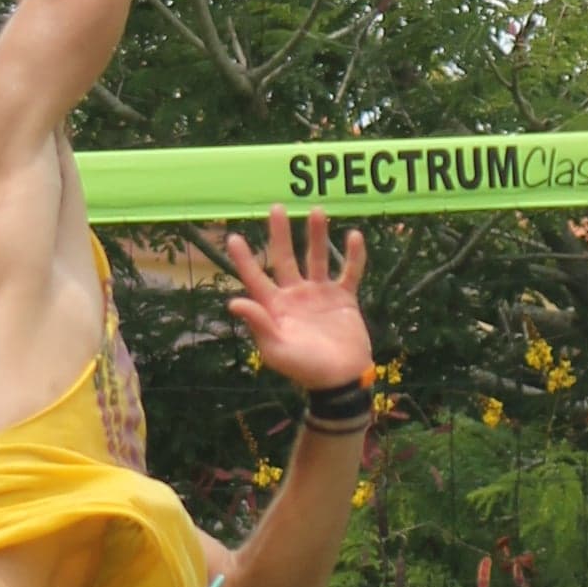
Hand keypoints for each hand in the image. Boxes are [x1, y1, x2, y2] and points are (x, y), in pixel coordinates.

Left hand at [216, 208, 372, 394]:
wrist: (341, 379)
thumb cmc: (305, 369)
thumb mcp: (277, 350)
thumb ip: (259, 324)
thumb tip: (234, 301)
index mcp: (275, 307)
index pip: (255, 277)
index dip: (244, 259)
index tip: (233, 237)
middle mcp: (295, 295)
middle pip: (284, 258)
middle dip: (280, 234)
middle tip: (276, 207)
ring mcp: (320, 294)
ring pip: (316, 258)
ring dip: (316, 236)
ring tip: (317, 211)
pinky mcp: (344, 298)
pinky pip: (349, 272)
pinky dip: (353, 255)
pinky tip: (354, 236)